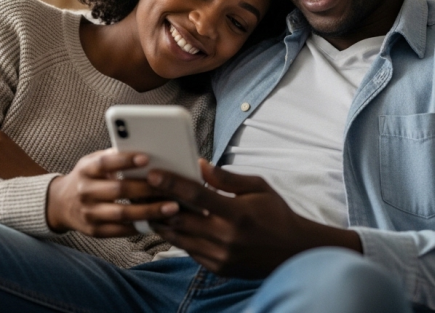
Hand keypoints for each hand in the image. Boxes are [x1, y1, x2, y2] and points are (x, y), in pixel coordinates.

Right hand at [46, 150, 180, 237]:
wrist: (61, 204)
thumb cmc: (88, 177)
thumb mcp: (93, 162)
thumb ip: (114, 157)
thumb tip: (145, 147)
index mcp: (86, 170)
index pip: (105, 163)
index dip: (125, 160)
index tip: (147, 158)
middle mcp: (85, 191)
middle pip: (119, 189)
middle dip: (147, 188)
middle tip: (171, 187)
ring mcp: (89, 213)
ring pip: (123, 213)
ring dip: (150, 211)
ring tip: (172, 207)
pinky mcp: (94, 231)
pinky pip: (121, 230)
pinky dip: (141, 226)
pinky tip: (159, 222)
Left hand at [148, 159, 362, 278]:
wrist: (293, 252)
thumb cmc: (276, 214)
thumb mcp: (258, 187)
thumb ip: (227, 179)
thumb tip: (200, 166)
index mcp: (237, 214)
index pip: (196, 196)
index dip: (171, 183)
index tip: (153, 174)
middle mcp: (226, 237)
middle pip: (180, 219)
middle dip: (158, 203)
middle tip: (142, 190)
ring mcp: (220, 256)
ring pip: (179, 237)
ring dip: (162, 222)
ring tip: (148, 206)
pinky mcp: (217, 268)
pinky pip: (189, 251)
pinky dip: (177, 237)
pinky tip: (170, 224)